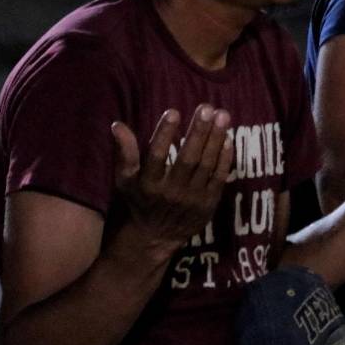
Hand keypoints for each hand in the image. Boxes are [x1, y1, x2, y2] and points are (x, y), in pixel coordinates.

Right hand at [111, 104, 234, 254]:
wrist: (155, 237)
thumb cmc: (139, 200)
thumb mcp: (125, 179)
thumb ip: (125, 152)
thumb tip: (117, 124)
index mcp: (148, 184)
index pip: (156, 155)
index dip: (164, 134)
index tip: (173, 111)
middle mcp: (170, 192)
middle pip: (187, 158)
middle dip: (198, 131)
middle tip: (207, 107)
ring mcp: (191, 199)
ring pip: (206, 165)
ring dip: (215, 139)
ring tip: (222, 115)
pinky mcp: (208, 204)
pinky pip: (219, 178)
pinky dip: (224, 158)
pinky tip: (227, 138)